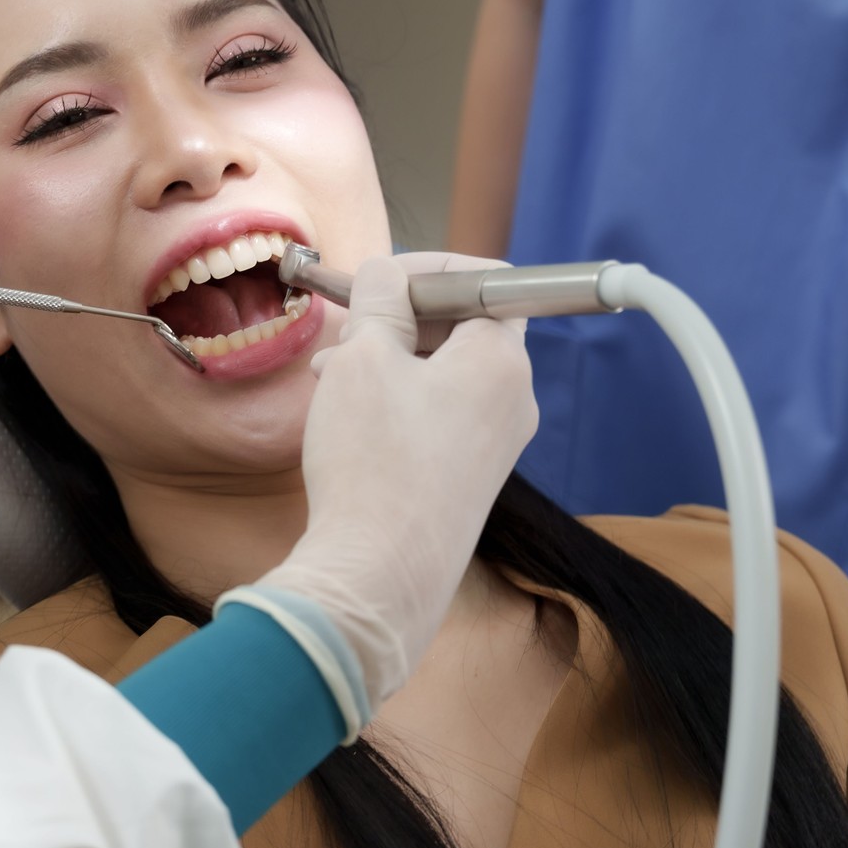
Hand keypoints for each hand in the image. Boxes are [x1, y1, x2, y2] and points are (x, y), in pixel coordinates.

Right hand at [262, 252, 536, 709]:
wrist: (377, 577)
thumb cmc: (373, 463)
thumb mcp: (365, 358)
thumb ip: (381, 300)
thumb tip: (389, 276)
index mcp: (501, 361)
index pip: (484, 281)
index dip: (426, 270)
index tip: (377, 281)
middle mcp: (513, 400)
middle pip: (464, 325)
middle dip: (400, 316)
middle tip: (348, 328)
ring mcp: (495, 443)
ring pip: (445, 370)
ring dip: (390, 358)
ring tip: (334, 374)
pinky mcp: (470, 476)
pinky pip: (439, 413)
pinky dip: (398, 399)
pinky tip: (349, 414)